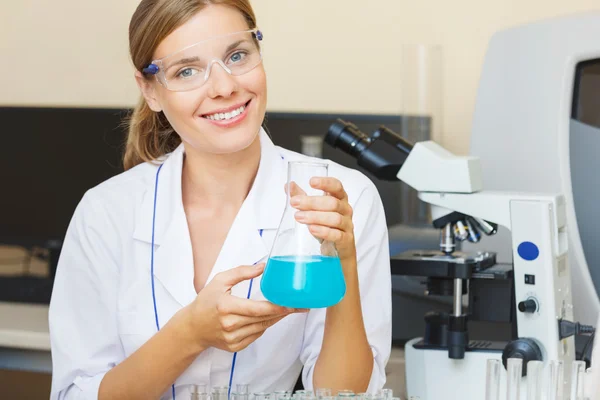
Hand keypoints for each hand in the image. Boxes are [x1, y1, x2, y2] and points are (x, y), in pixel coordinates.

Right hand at [182, 263, 306, 352]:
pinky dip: (264, 326)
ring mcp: (233, 338)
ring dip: (276, 318)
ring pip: (262, 327)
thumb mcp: (220, 281)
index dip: (277, 307)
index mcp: (226, 307)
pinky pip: (256, 335)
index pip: (258, 309)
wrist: (192, 328)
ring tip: (288, 309)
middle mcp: (230, 325)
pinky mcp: (235, 347)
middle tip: (299, 305)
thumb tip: (264, 267)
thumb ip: (242, 272)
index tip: (292, 303)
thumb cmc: (206, 302)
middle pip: (264, 319)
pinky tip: (269, 317)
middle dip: (283, 312)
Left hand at [289, 177, 356, 262]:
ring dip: (315, 217)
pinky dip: (323, 232)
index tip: (311, 182)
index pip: (336, 186)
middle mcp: (345, 210)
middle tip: (295, 203)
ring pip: (335, 218)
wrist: (337, 249)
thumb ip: (302, 196)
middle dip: (312, 202)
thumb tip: (289, 186)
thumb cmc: (326, 225)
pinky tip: (312, 229)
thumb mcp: (314, 210)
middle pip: (332, 203)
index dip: (325, 183)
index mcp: (339, 198)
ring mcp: (347, 225)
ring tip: (299, 217)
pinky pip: (336, 235)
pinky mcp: (346, 240)